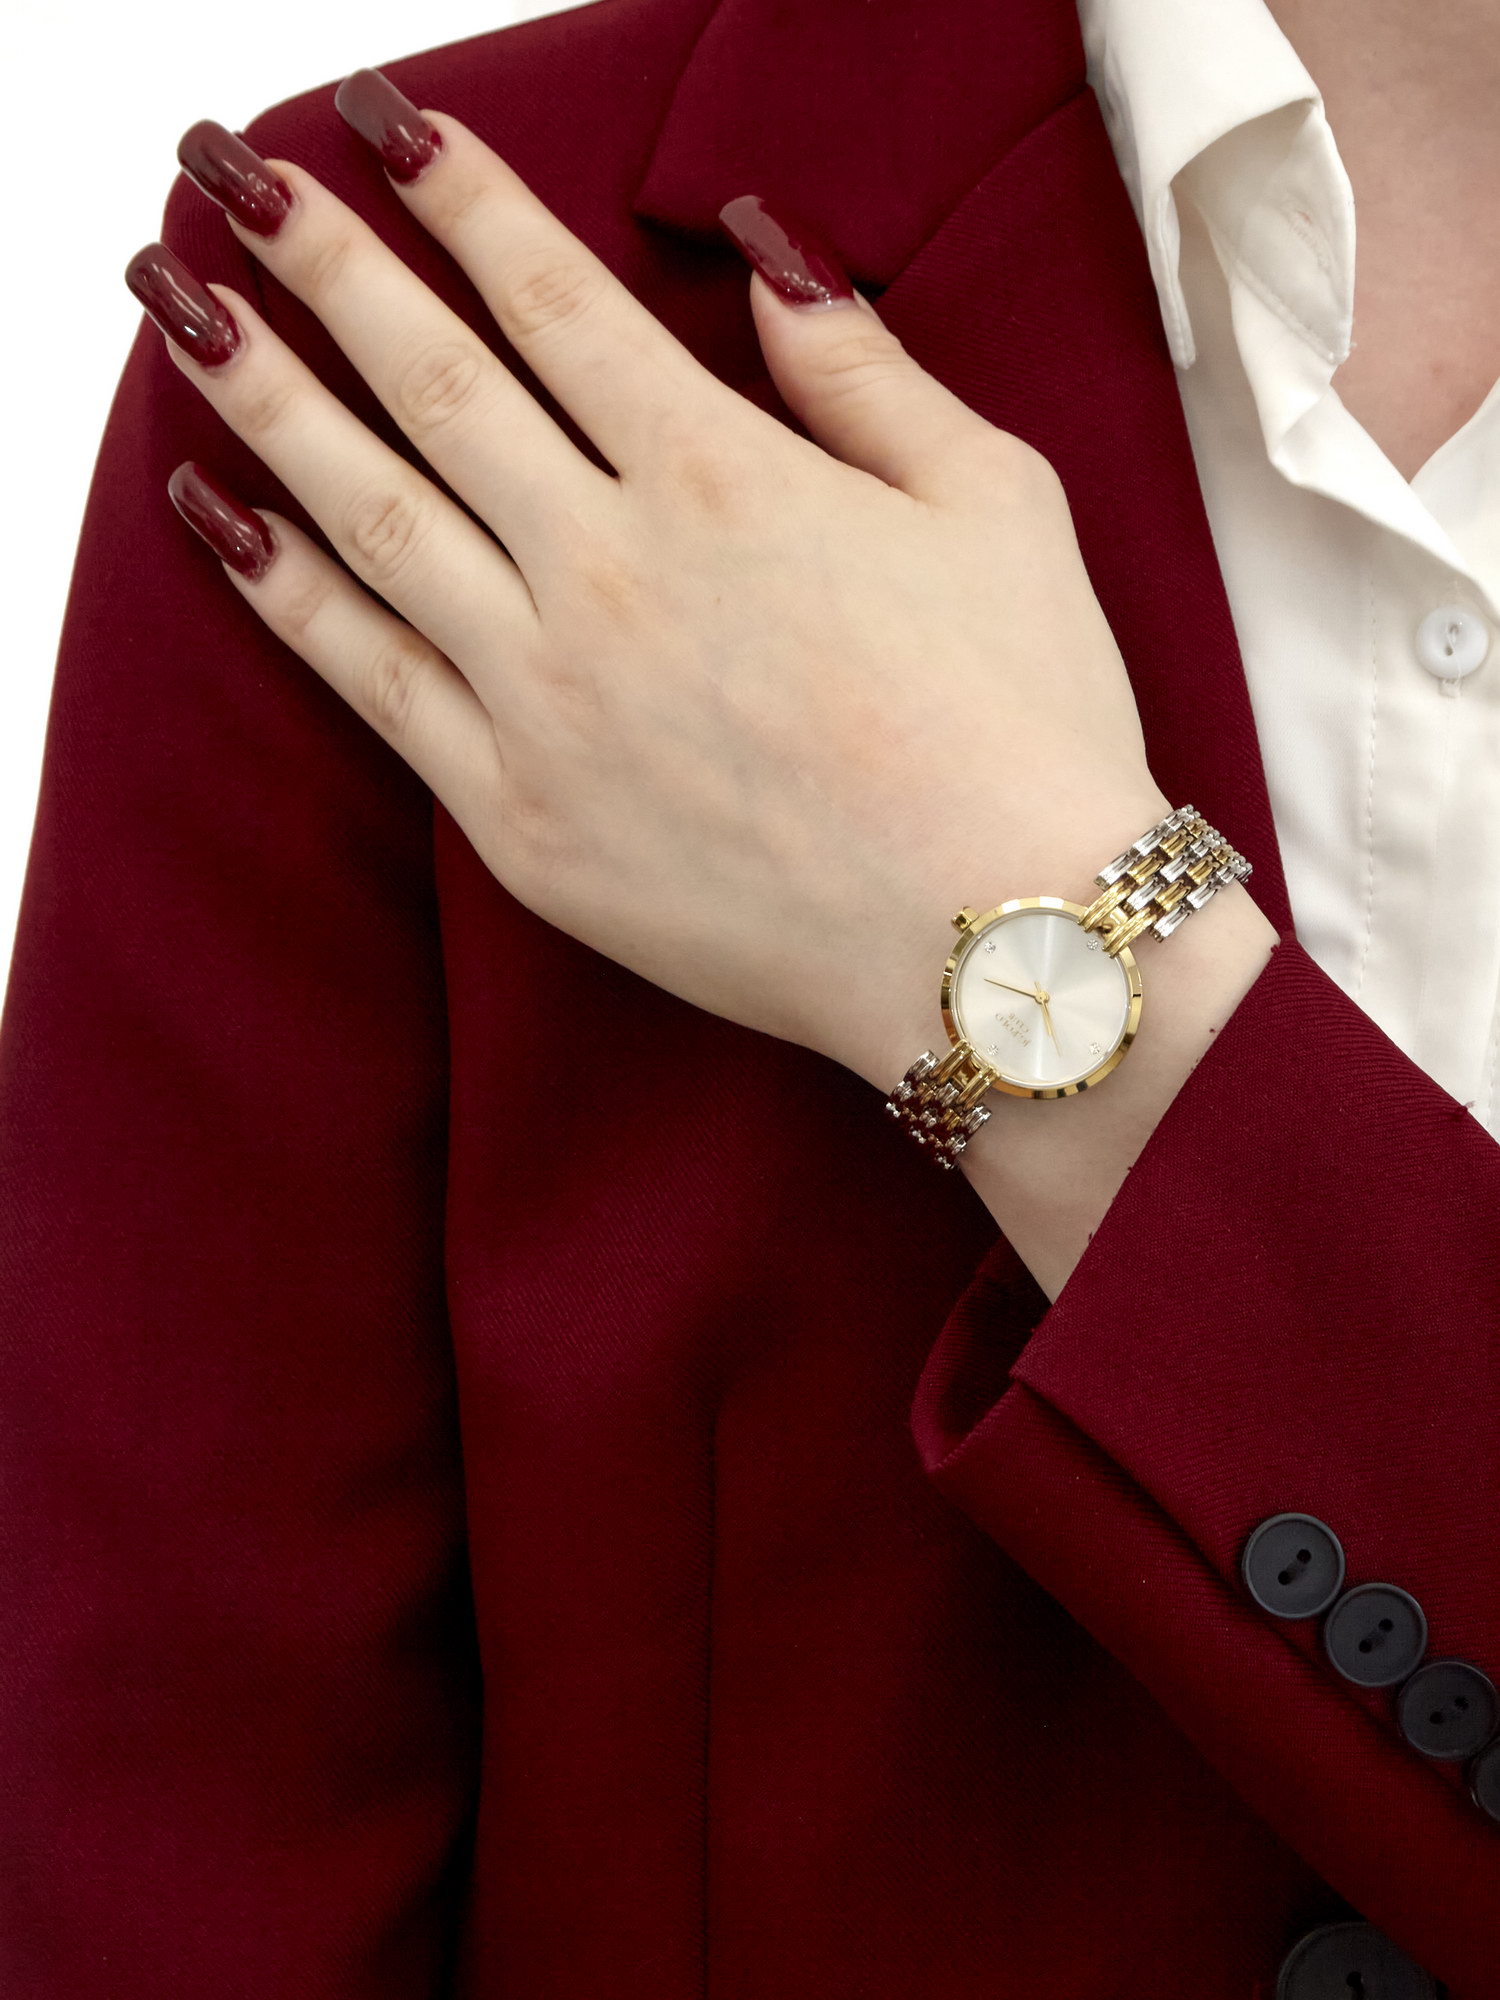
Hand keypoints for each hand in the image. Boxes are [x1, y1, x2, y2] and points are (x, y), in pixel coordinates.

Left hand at [131, 69, 1168, 1097]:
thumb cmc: (1024, 729)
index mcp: (725, 478)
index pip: (556, 301)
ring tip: (186, 311)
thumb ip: (866, 376)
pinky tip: (225, 521)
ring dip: (267, 396)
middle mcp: (612, 570)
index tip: (384, 127)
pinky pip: (375, 684)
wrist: (1004, 949)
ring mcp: (551, 698)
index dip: (462, 199)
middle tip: (237, 178)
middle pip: (433, 381)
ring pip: (373, 515)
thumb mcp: (996, 506)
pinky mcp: (522, 817)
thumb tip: (772, 259)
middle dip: (325, 260)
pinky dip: (290, 595)